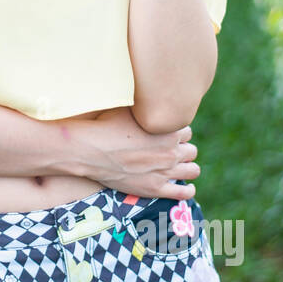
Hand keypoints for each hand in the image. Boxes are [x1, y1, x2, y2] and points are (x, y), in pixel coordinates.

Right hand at [60, 107, 199, 198]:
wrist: (89, 150)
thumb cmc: (105, 125)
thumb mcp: (127, 106)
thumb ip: (144, 103)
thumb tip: (146, 88)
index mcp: (168, 131)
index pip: (187, 131)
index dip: (176, 132)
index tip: (167, 133)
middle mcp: (171, 151)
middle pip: (191, 150)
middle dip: (182, 149)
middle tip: (170, 149)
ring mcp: (165, 171)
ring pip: (192, 170)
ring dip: (187, 167)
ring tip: (179, 166)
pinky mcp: (155, 188)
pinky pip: (182, 193)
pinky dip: (187, 190)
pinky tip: (185, 186)